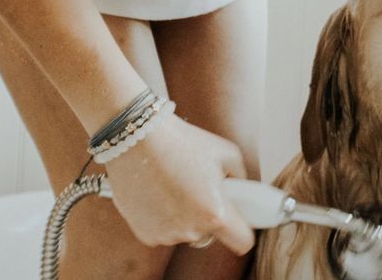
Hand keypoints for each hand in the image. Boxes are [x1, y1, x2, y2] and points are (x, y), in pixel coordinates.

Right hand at [104, 113, 254, 254]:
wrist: (137, 140)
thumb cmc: (183, 142)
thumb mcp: (227, 153)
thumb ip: (241, 178)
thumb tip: (243, 191)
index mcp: (215, 213)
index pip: (242, 242)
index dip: (244, 231)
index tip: (240, 220)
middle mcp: (191, 231)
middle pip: (212, 235)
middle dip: (210, 217)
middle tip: (200, 190)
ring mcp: (166, 235)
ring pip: (187, 232)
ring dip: (186, 217)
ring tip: (176, 186)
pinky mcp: (145, 234)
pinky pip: (165, 231)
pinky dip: (165, 218)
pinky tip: (159, 193)